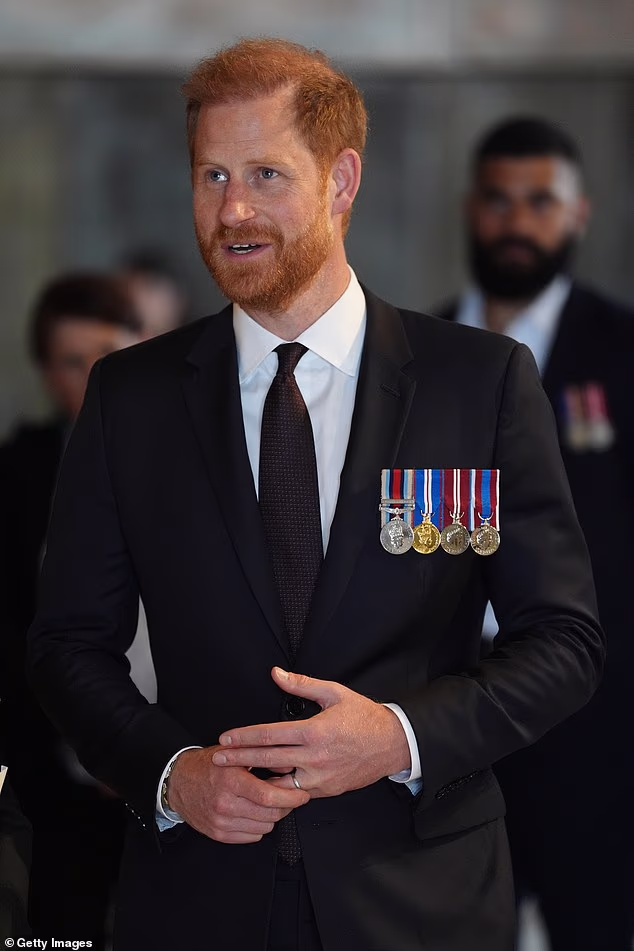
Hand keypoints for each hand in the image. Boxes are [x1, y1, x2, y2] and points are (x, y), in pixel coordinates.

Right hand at [167, 746, 308, 843]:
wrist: (179, 782)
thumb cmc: (208, 765)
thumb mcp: (235, 752)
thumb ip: (263, 756)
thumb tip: (289, 765)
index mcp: (232, 781)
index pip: (270, 797)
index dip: (292, 797)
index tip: (302, 794)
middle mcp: (225, 804)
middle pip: (270, 814)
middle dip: (285, 806)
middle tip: (286, 796)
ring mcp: (221, 822)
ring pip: (264, 827)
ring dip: (271, 816)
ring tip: (265, 802)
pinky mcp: (219, 834)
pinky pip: (251, 837)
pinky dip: (258, 826)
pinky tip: (252, 811)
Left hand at [211, 667, 410, 797]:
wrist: (393, 744)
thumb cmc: (363, 716)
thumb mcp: (334, 693)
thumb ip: (301, 684)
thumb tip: (276, 674)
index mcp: (313, 731)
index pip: (269, 735)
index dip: (243, 737)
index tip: (226, 738)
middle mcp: (314, 757)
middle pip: (267, 760)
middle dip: (238, 759)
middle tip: (217, 758)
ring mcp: (320, 777)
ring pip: (279, 784)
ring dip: (256, 780)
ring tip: (235, 775)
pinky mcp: (326, 790)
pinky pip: (296, 793)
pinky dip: (279, 789)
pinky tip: (265, 784)